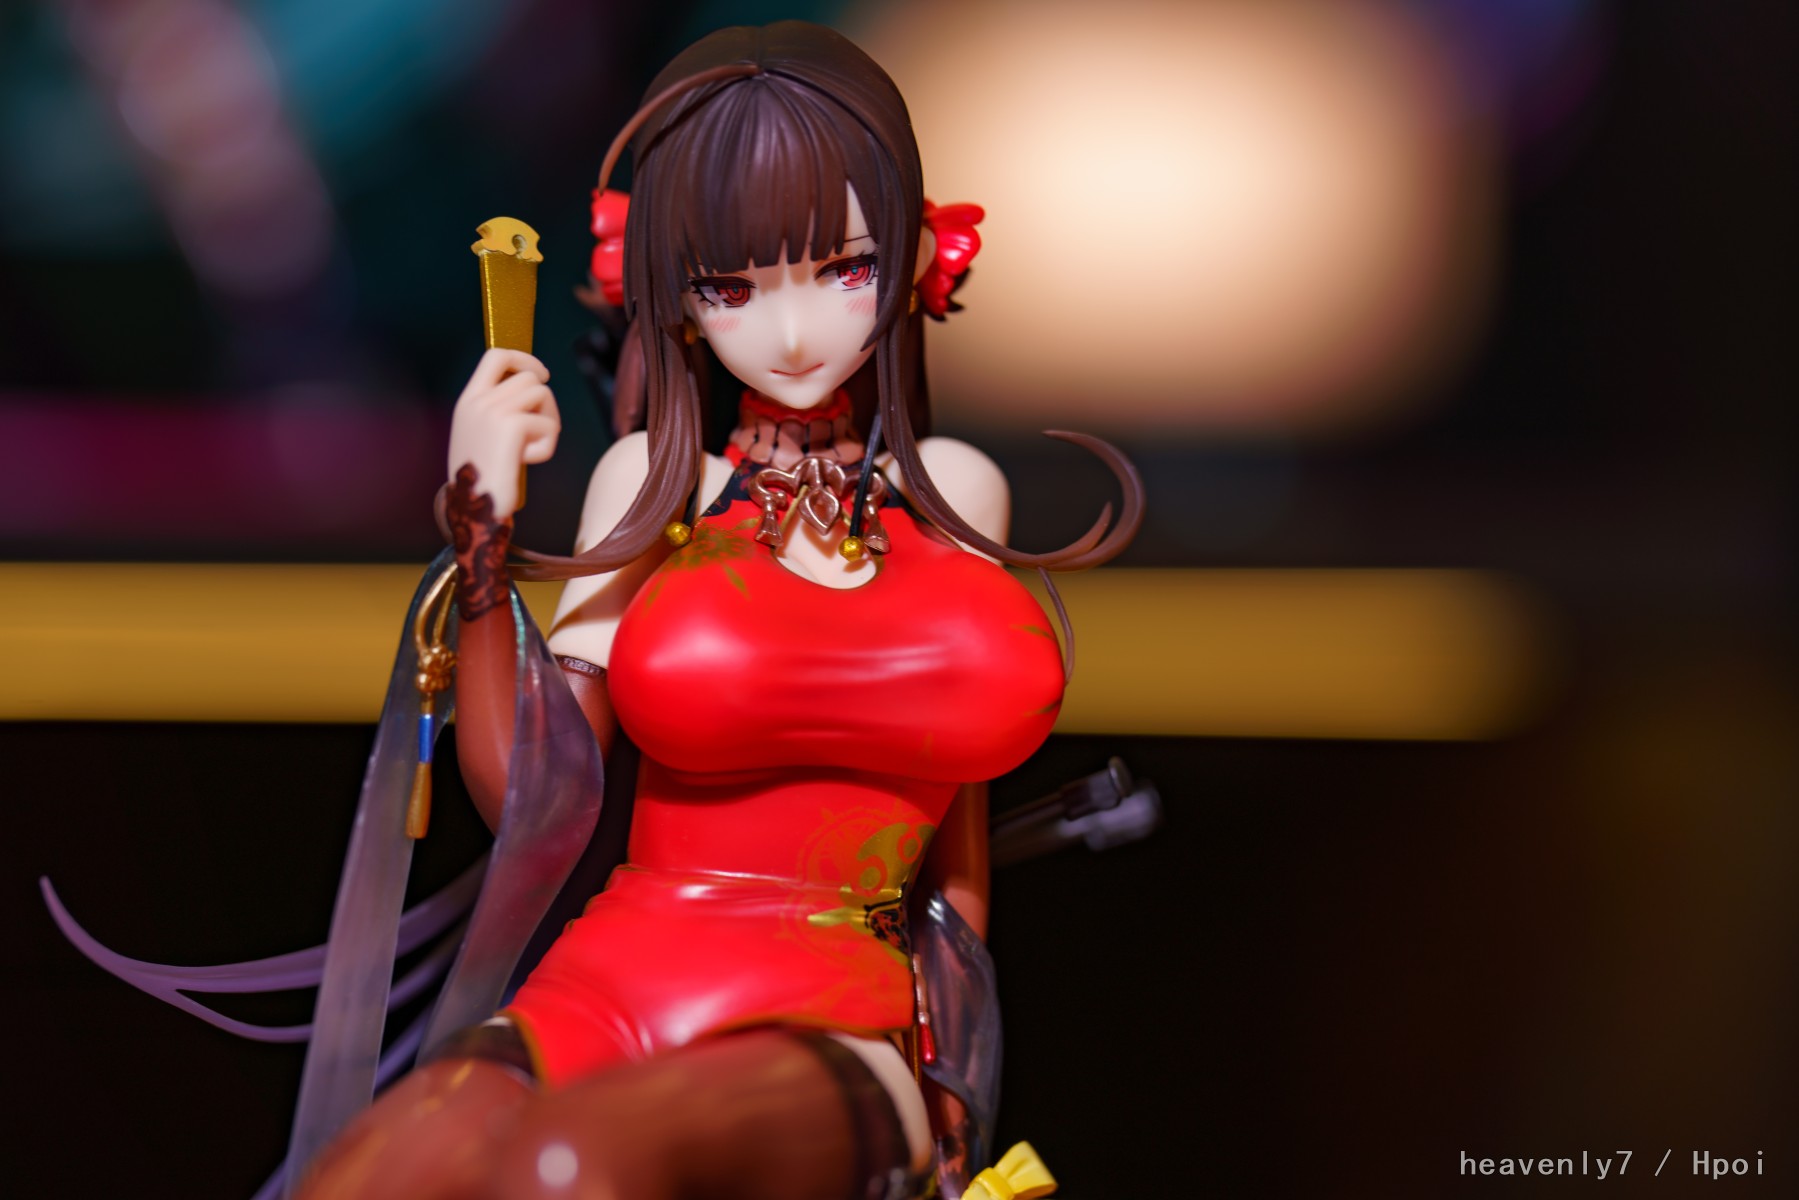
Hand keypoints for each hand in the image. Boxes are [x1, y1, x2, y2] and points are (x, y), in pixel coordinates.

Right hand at [447, 349, 559, 519]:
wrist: (473, 509)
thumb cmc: (484, 479)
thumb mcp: (481, 436)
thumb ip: (498, 410)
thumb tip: (533, 387)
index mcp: (468, 400)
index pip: (496, 356)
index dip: (524, 359)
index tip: (541, 374)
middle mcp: (477, 401)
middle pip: (529, 377)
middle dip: (545, 403)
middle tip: (541, 431)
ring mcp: (492, 411)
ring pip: (542, 394)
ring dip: (548, 422)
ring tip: (531, 448)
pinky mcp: (510, 426)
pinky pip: (548, 425)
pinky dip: (546, 446)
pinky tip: (527, 461)